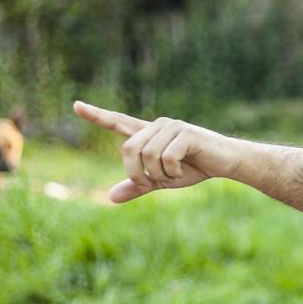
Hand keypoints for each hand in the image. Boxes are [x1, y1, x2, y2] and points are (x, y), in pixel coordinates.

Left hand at [73, 101, 240, 202]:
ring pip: (147, 155)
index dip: (96, 115)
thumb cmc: (194, 168)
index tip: (76, 105)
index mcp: (148, 134)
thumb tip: (110, 197)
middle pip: (128, 149)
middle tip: (150, 184)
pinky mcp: (186, 133)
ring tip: (173, 176)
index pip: (118, 121)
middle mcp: (157, 125)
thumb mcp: (161, 180)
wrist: (226, 162)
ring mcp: (171, 127)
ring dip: (158, 175)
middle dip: (135, 173)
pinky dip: (172, 172)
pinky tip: (184, 170)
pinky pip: (166, 157)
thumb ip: (137, 186)